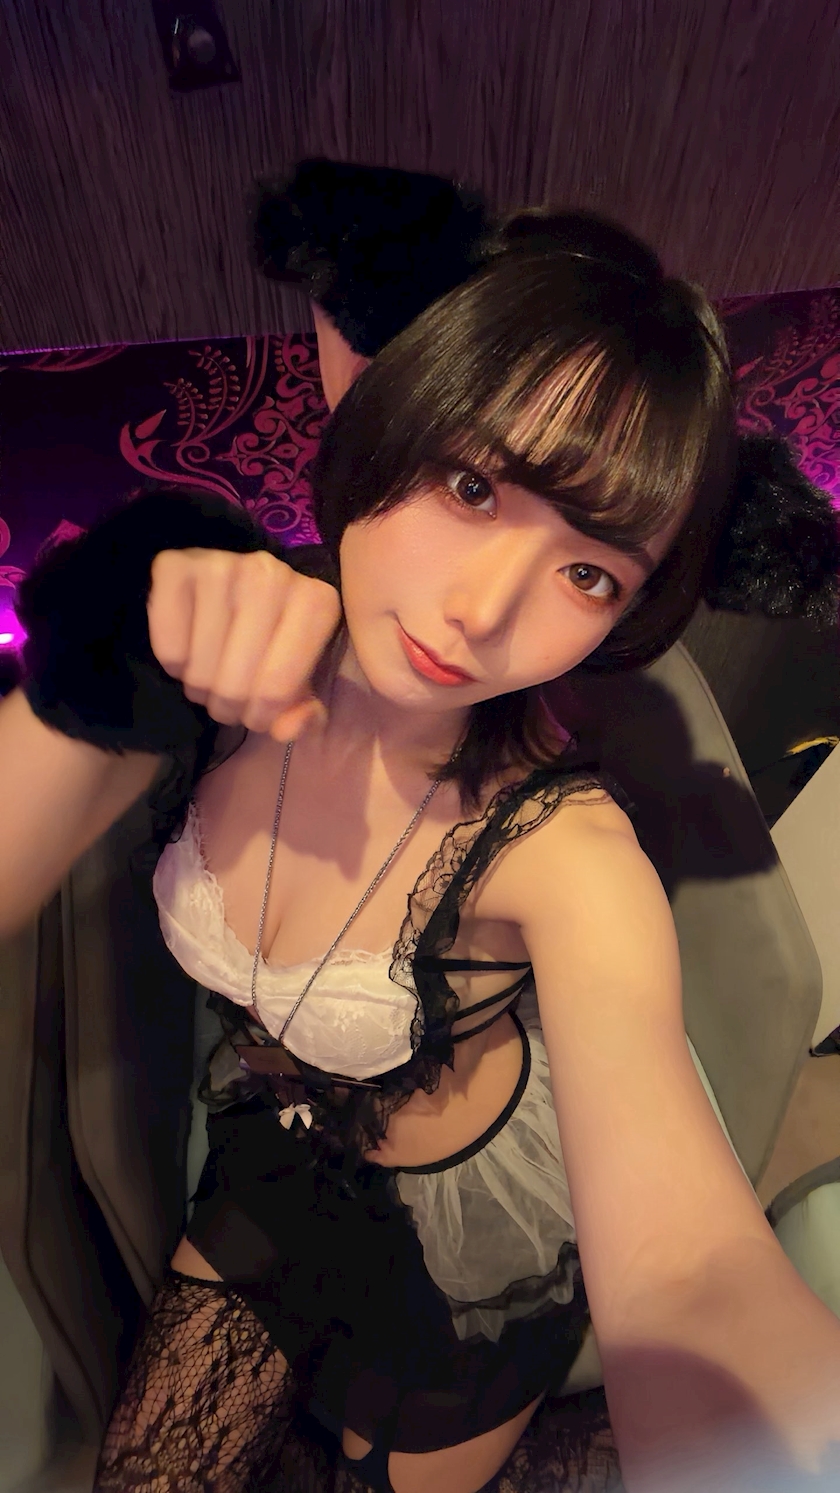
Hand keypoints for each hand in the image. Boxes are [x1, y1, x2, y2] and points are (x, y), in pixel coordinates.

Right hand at [147, 547, 341, 737]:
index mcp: (317, 602)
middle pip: (234, 684)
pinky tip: (189, 650)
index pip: (276, 690)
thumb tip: (288, 727)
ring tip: (210, 675)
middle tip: (229, 699)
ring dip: (200, 688)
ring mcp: (222, 564)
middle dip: (229, 708)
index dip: (262, 717)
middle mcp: (272, 574)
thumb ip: (305, 717)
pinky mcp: (175, 565)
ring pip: (200, 670)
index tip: (258, 713)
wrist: (234, 595)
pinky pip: (168, 647)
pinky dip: (173, 664)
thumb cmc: (276, 644)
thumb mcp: (301, 684)